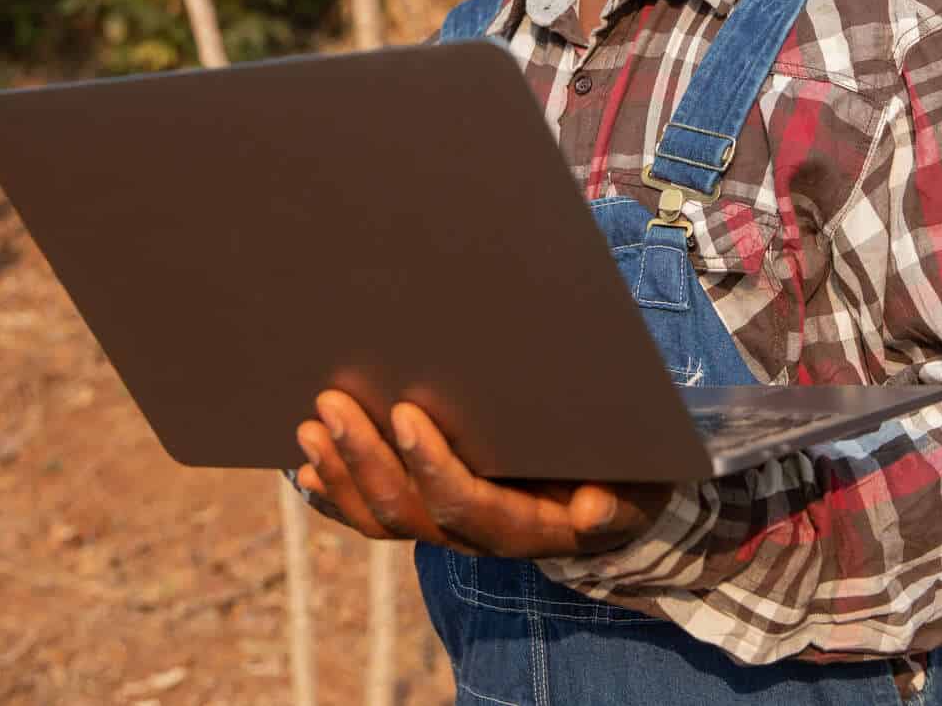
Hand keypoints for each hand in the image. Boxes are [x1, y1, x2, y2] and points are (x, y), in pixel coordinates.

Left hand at [294, 392, 670, 559]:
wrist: (610, 503)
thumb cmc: (622, 479)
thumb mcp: (634, 487)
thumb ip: (619, 498)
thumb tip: (593, 508)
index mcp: (523, 526)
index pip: (465, 504)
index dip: (431, 465)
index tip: (405, 414)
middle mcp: (476, 536)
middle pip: (407, 510)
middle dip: (365, 457)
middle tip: (332, 405)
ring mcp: (445, 529)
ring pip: (380, 517)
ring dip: (341, 473)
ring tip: (310, 427)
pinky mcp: (426, 515)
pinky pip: (371, 517)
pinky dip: (335, 495)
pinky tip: (306, 469)